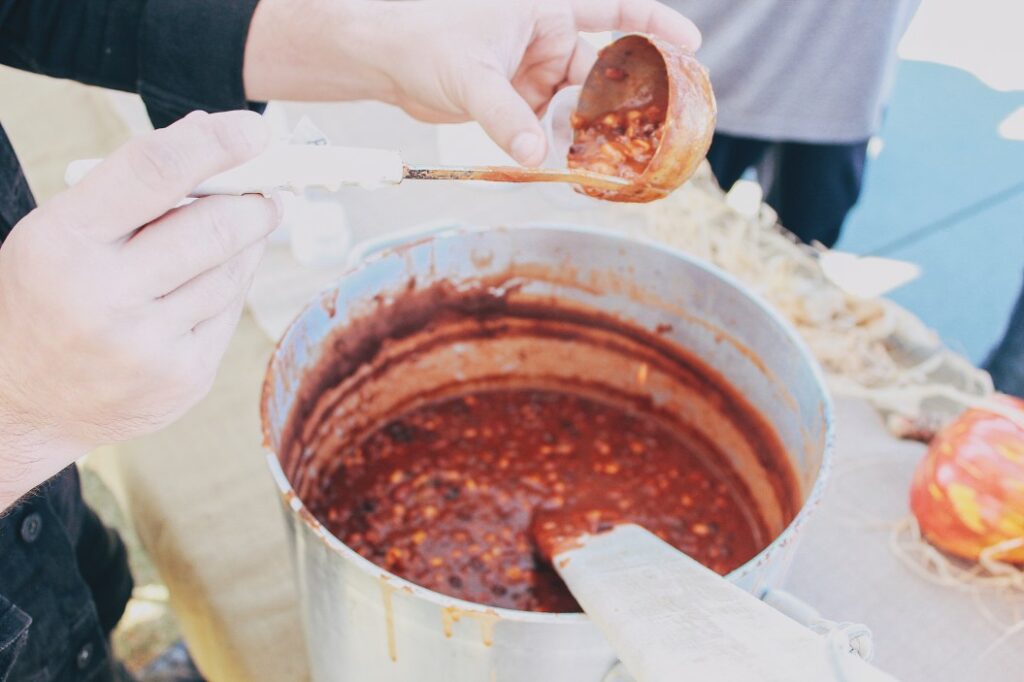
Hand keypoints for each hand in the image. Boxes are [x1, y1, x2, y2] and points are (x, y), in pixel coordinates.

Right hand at [0, 110, 278, 507]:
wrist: (19, 404)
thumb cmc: (45, 297)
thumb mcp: (59, 232)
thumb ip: (129, 187)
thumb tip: (208, 131)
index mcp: (62, 241)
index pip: (153, 171)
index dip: (215, 144)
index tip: (255, 130)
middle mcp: (103, 295)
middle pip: (212, 228)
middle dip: (253, 202)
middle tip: (269, 189)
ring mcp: (147, 344)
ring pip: (230, 272)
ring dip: (248, 242)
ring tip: (248, 224)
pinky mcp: (183, 378)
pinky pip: (229, 312)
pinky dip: (233, 284)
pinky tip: (223, 273)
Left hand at [244, 0, 699, 164]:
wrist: (381, 61)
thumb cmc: (421, 40)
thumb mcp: (470, 76)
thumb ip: (505, 116)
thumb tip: (534, 157)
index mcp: (543, 8)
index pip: (612, 9)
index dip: (655, 23)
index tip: (689, 45)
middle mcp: (544, 38)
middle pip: (600, 69)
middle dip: (624, 99)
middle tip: (652, 130)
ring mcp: (531, 71)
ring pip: (576, 105)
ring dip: (589, 132)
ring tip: (607, 161)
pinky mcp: (514, 101)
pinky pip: (548, 125)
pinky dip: (558, 146)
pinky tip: (568, 168)